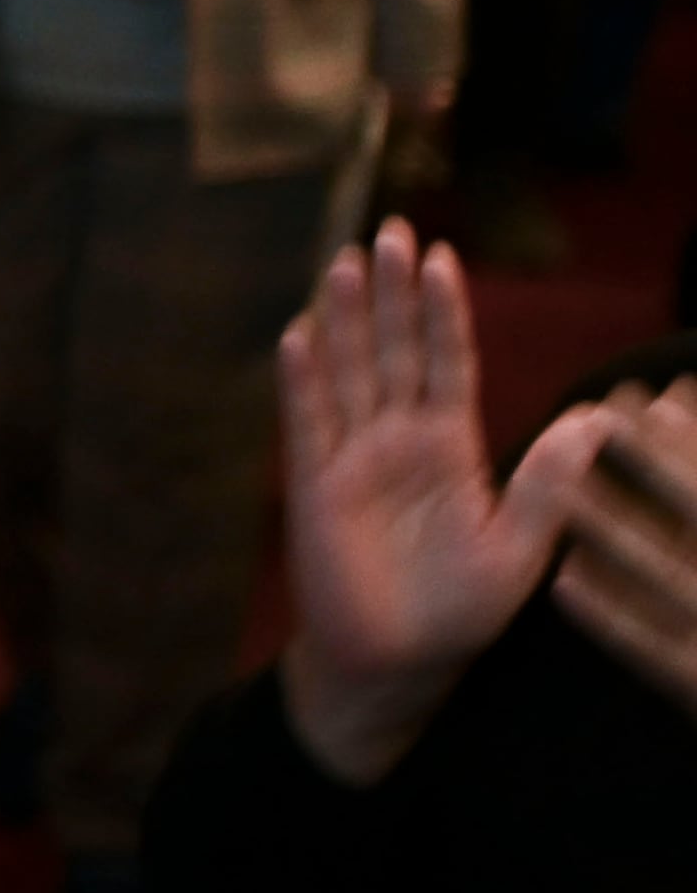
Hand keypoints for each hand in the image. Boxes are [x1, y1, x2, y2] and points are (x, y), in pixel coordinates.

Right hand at [276, 224, 601, 782]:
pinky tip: (297, 335)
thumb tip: (595, 420)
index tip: (440, 256)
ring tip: (343, 262)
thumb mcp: (520, 550)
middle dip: (389, 293)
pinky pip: (305, 420)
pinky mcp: (311, 484)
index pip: (446, 363)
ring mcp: (351, 457)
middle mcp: (398, 440)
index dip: (442, 312)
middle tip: (387, 230)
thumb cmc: (458, 614)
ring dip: (343, 318)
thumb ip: (548, 485)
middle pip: (391, 351)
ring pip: (348, 371)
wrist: (393, 662)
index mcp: (451, 449)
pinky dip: (301, 378)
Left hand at [551, 379, 696, 731]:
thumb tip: (678, 399)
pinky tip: (562, 578)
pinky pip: (654, 649)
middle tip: (607, 416)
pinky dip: (611, 615)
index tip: (655, 398)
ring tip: (566, 491)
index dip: (691, 447)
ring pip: (671, 577)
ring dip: (620, 531)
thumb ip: (694, 475)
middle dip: (662, 467)